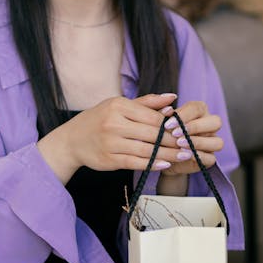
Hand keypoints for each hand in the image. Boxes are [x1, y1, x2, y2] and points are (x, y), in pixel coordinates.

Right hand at [37, 92, 181, 182]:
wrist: (71, 140)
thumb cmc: (99, 120)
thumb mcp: (118, 105)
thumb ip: (146, 102)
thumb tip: (173, 98)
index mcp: (118, 106)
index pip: (151, 116)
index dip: (171, 125)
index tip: (186, 130)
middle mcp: (113, 123)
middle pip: (151, 134)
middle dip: (174, 141)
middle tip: (191, 145)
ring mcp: (110, 142)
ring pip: (146, 150)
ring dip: (168, 154)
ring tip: (183, 156)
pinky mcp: (109, 159)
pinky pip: (135, 162)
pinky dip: (152, 164)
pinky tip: (164, 164)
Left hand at [159, 100, 223, 177]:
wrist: (161, 155)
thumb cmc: (161, 133)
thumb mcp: (158, 122)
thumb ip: (161, 113)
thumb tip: (168, 110)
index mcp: (199, 111)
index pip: (197, 108)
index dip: (184, 115)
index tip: (167, 124)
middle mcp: (209, 125)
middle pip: (216, 122)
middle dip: (195, 127)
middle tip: (175, 134)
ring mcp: (212, 142)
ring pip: (217, 141)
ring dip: (198, 142)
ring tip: (179, 145)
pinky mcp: (210, 158)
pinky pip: (211, 158)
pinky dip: (198, 156)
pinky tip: (184, 155)